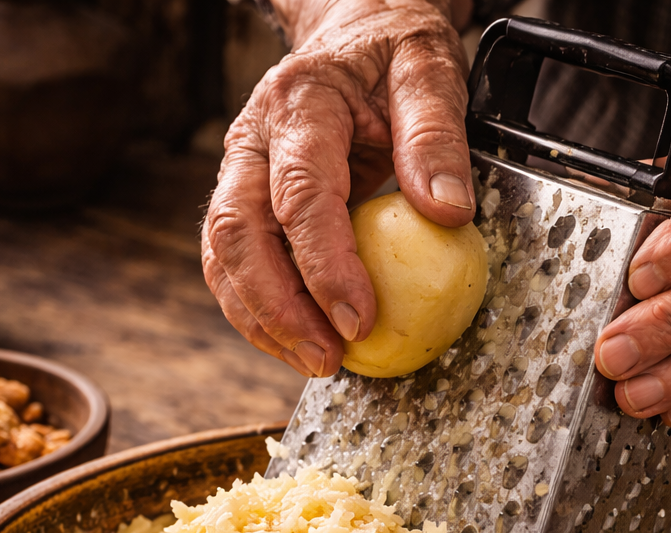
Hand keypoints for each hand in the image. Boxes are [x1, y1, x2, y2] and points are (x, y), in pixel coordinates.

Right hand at [201, 0, 473, 377]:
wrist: (353, 30)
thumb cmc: (394, 53)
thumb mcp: (432, 71)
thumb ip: (437, 137)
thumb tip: (447, 213)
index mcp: (300, 103)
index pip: (300, 196)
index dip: (326, 266)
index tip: (362, 319)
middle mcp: (253, 138)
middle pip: (239, 232)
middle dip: (277, 308)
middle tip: (329, 358)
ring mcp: (238, 170)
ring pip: (223, 255)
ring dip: (261, 320)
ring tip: (315, 362)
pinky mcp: (241, 199)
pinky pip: (233, 263)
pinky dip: (259, 310)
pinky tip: (298, 341)